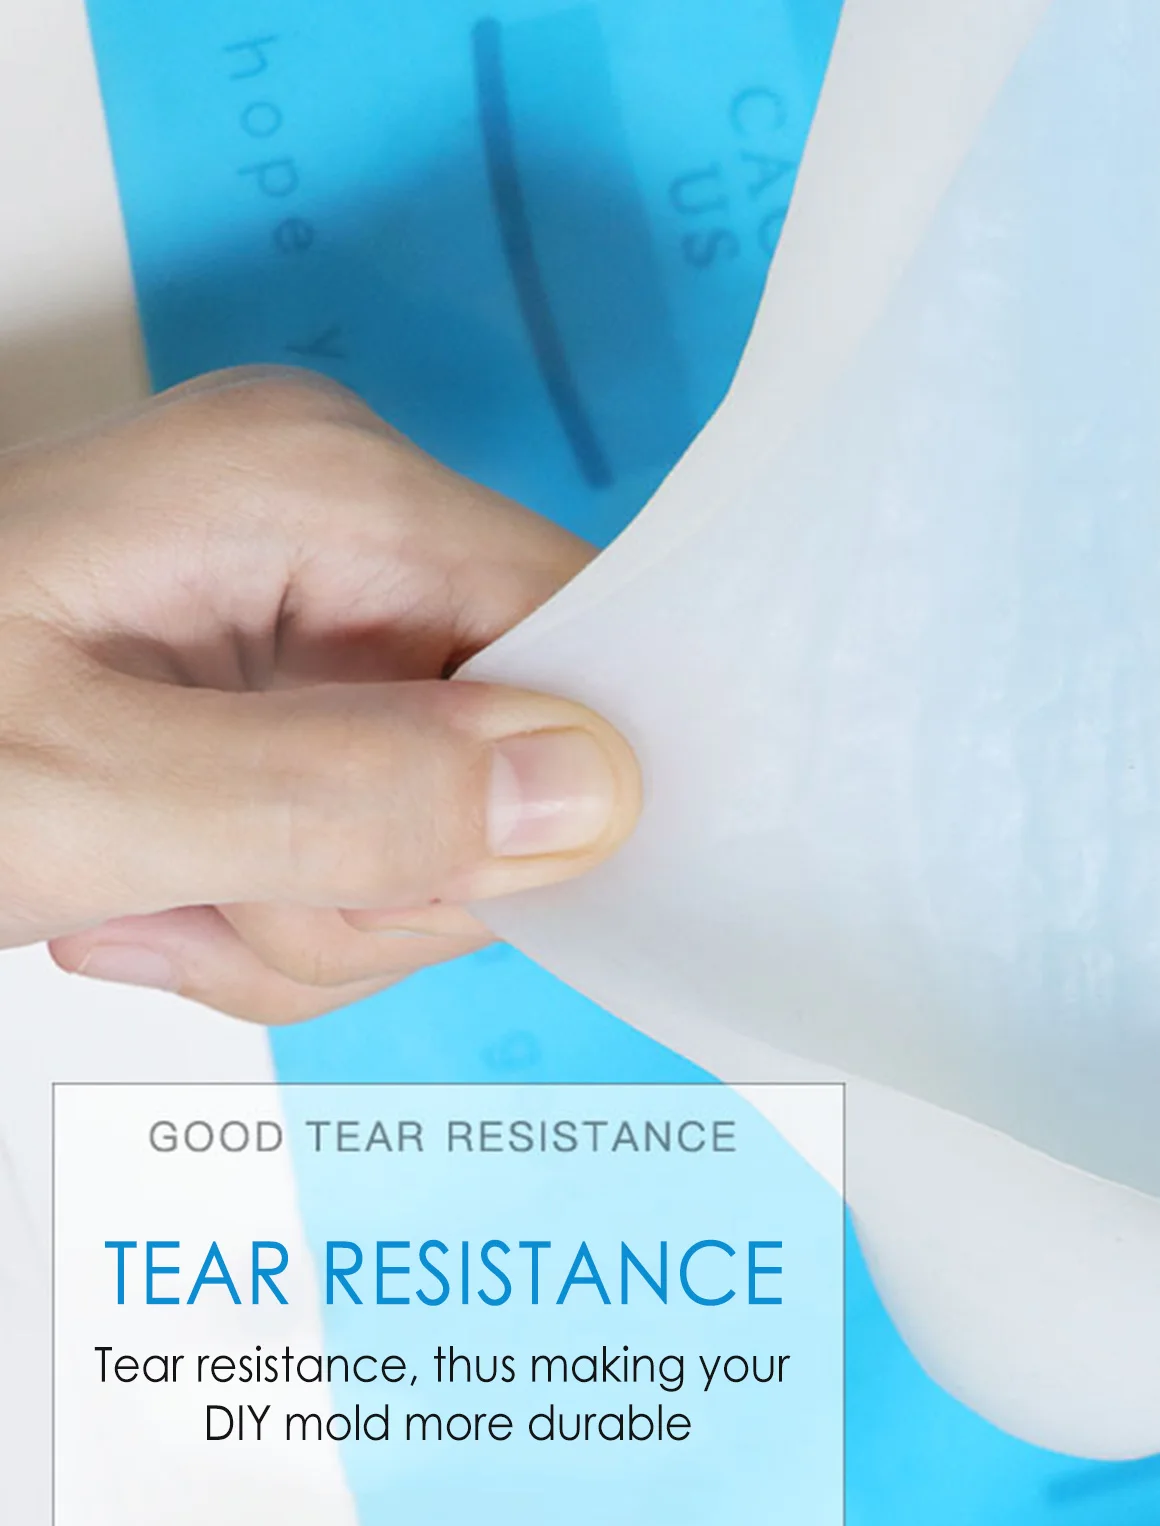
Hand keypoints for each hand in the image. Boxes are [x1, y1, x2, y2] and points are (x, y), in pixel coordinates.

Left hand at [0, 367, 639, 1021]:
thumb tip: (593, 794)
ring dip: (320, 913)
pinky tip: (157, 897)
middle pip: (522, 750)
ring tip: (155, 902)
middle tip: (223, 898)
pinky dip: (284, 909)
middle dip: (388, 880)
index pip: (582, 630)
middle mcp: (341, 525)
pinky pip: (376, 835)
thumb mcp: (76, 797)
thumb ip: (337, 798)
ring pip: (450, 821)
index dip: (559, 784)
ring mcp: (317, 610)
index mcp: (320, 487)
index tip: (440, 885)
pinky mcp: (287, 687)